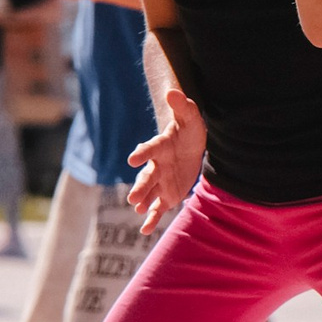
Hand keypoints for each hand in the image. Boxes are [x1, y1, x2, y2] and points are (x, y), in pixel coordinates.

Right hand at [125, 87, 205, 231]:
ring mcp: (160, 181)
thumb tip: (173, 91)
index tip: (132, 159)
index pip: (149, 149)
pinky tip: (144, 230)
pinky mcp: (166, 194)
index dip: (141, 153)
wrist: (190, 146)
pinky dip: (151, 218)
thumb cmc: (189, 130)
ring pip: (150, 193)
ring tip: (137, 210)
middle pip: (147, 177)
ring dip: (143, 202)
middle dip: (140, 188)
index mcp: (160, 146)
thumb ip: (182, 106)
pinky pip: (158, 208)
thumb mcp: (190, 117)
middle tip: (132, 198)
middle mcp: (156, 166)